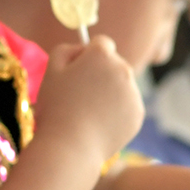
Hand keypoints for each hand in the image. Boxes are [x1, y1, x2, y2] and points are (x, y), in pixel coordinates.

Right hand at [30, 33, 143, 163]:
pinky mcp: (138, 113)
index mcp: (102, 55)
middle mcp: (123, 68)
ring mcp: (133, 92)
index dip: (88, 56)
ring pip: (122, 86)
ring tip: (89, 113)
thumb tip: (82, 48)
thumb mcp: (51, 71)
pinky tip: (99, 124)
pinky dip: (117, 113)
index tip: (78, 71)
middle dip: (101, 74)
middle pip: (114, 64)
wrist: (71, 146)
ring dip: (110, 93)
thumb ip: (66, 50)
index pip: (101, 44)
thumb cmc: (57, 108)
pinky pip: (127, 107)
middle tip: (81, 96)